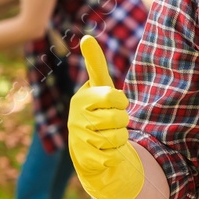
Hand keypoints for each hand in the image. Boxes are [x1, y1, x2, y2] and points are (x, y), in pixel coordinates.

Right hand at [69, 35, 143, 198]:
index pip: (113, 96)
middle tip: (112, 122)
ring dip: (120, 137)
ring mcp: (80, 140)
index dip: (120, 101)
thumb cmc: (97, 111)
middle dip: (122, 121)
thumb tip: (86, 37)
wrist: (87, 148)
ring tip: (109, 135)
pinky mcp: (87, 160)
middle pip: (119, 118)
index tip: (114, 103)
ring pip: (119, 137)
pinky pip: (114, 155)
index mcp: (81, 99)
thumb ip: (95, 63)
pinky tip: (105, 152)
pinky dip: (115, 154)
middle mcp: (76, 119)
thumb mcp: (99, 87)